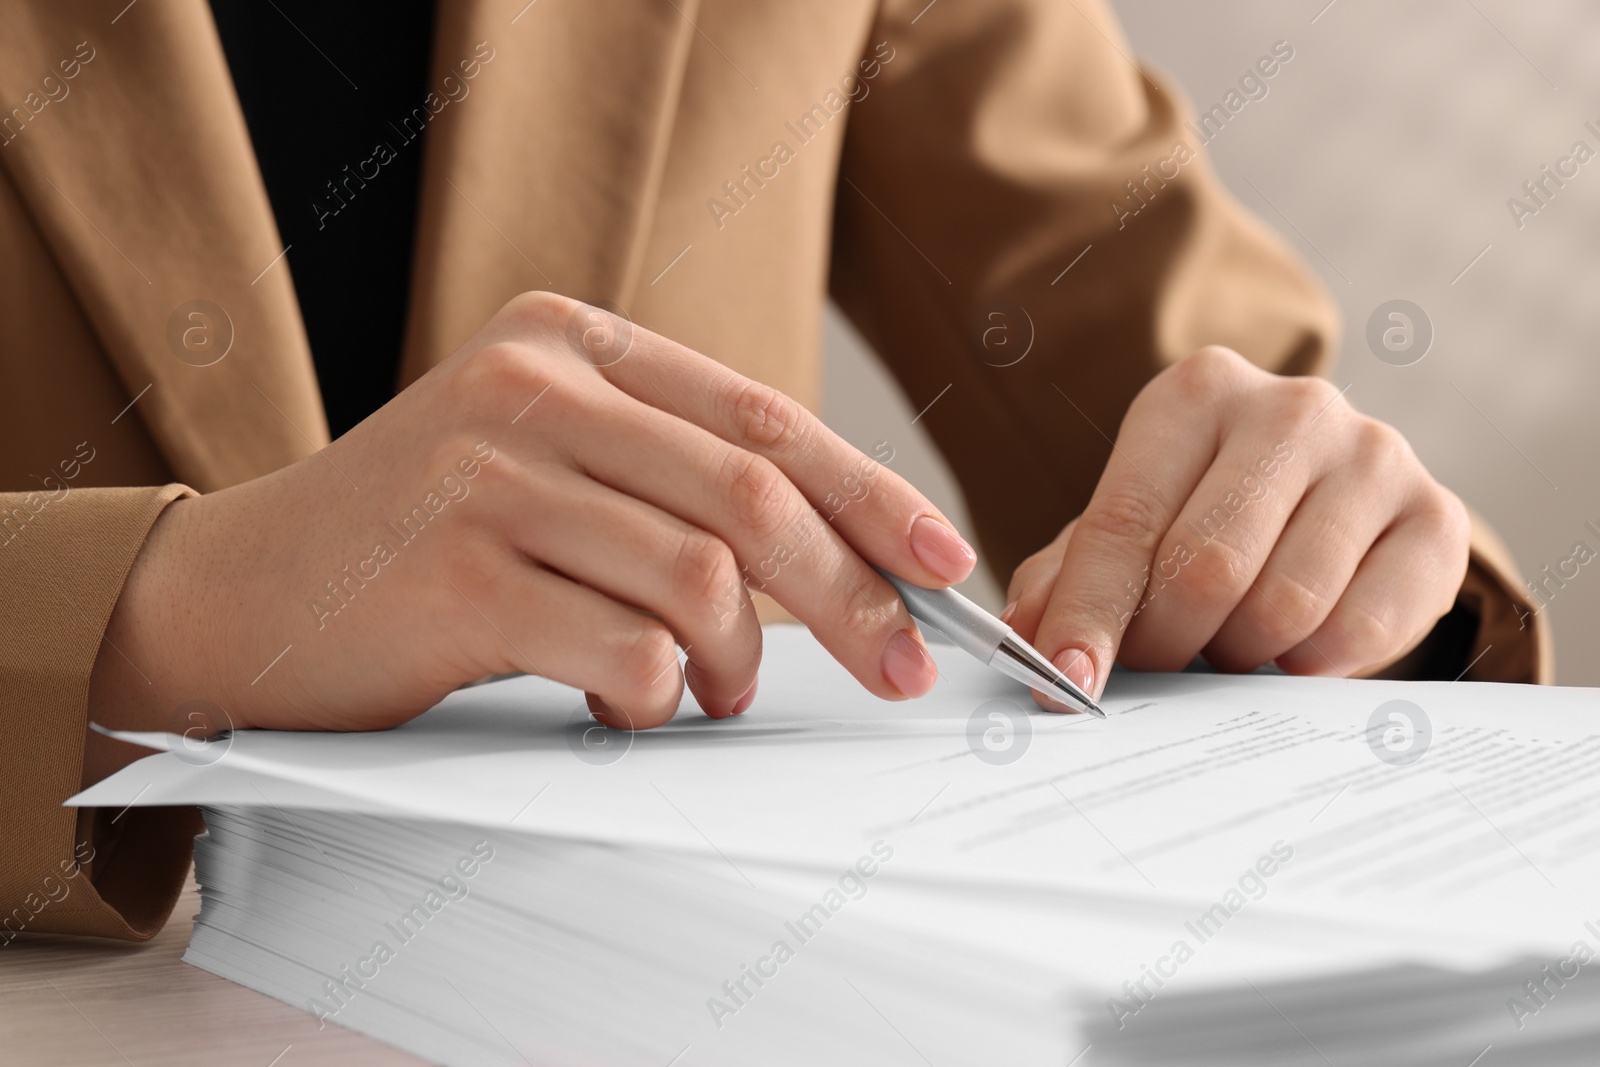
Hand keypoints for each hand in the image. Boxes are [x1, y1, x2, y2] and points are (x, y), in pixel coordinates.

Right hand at [86, 292, 975, 776]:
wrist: (246, 590)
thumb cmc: (421, 538)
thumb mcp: (545, 462)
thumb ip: (665, 478)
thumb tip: (835, 558)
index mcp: (572, 340)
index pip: (763, 418)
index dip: (871, 493)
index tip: (942, 561)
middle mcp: (531, 387)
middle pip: (753, 495)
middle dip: (853, 594)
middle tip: (902, 664)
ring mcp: (487, 474)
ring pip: (699, 577)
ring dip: (738, 659)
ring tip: (718, 691)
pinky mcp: (455, 573)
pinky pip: (621, 649)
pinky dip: (653, 697)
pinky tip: (630, 704)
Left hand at [1003, 346, 1469, 708]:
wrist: (1330, 496)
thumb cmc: (1204, 512)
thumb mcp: (1129, 527)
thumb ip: (1068, 576)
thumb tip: (1026, 639)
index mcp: (1195, 394)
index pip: (1124, 521)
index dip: (1088, 614)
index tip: (1066, 682)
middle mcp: (1292, 408)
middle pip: (1205, 569)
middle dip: (1167, 642)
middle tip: (1159, 664)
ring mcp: (1375, 455)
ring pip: (1284, 606)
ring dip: (1240, 653)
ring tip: (1227, 643)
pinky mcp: (1438, 518)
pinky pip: (1362, 628)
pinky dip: (1314, 663)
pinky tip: (1294, 648)